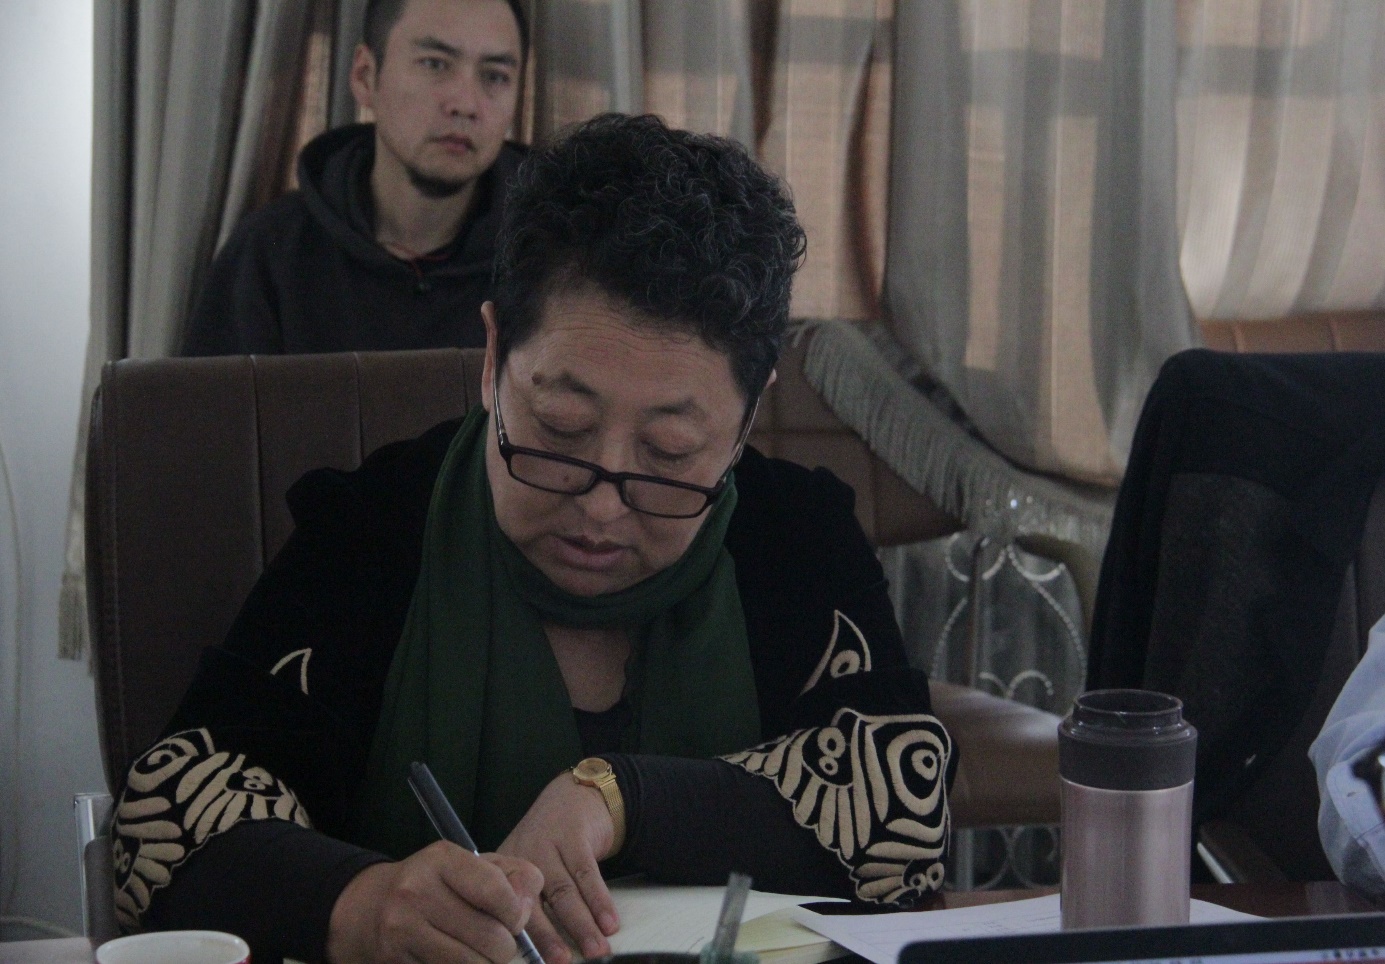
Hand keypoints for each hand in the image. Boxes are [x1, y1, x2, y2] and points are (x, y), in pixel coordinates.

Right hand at [326, 841, 542, 963]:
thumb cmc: (435, 885)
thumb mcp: (472, 866)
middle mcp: (416, 891)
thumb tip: (527, 906)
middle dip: (505, 947)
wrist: (367, 908)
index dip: (516, 913)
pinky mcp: (395, 960)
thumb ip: (514, 876)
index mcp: (441, 860)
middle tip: (499, 943)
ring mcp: (401, 929)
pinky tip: (456, 959)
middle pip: (490, 937)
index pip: (496, 891)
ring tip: (480, 953)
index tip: (515, 920)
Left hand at [498, 772, 619, 963]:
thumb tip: (538, 952)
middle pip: (533, 904)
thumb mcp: (527, 868)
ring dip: (583, 925)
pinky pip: (587, 874)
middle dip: (549, 938)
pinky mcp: (573, 836)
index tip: (533, 962)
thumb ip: (526, 904)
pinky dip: (600, 901)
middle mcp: (519, 858)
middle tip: (562, 963)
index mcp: (502, 872)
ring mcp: (546, 845)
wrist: (572, 798)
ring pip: (564, 893)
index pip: (505, 912)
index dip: (521, 939)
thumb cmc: (549, 844)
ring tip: (596, 950)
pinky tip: (609, 922)